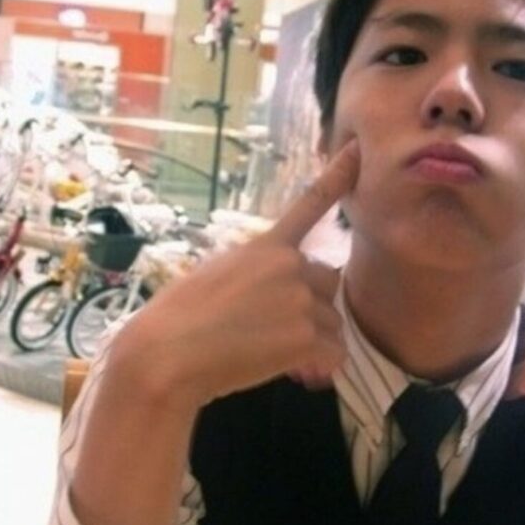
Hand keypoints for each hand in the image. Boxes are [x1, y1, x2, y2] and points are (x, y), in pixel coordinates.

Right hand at [113, 140, 359, 409]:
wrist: (166, 353)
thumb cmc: (177, 318)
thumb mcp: (215, 275)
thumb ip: (256, 274)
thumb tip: (282, 297)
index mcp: (265, 246)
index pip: (309, 204)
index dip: (337, 176)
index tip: (357, 150)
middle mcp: (289, 265)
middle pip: (327, 283)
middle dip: (312, 308)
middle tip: (279, 333)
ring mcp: (300, 300)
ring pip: (332, 322)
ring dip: (313, 341)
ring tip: (276, 357)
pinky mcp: (306, 337)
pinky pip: (335, 352)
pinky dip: (321, 368)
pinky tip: (297, 373)